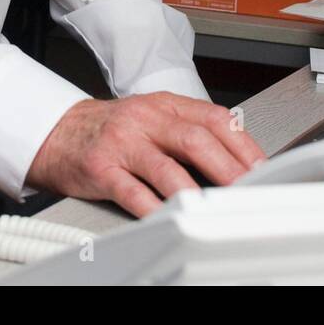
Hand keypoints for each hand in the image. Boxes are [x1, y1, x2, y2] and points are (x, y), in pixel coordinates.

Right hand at [25, 93, 267, 216]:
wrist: (60, 132)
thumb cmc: (114, 130)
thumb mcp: (154, 118)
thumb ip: (191, 133)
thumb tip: (237, 164)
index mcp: (165, 105)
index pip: (214, 119)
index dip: (243, 144)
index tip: (263, 168)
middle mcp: (146, 120)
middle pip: (195, 140)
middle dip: (228, 168)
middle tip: (248, 191)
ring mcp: (123, 143)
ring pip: (166, 167)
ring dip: (195, 191)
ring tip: (215, 208)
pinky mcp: (101, 168)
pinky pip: (132, 191)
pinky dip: (153, 208)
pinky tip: (168, 219)